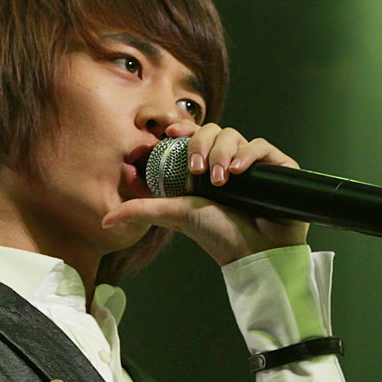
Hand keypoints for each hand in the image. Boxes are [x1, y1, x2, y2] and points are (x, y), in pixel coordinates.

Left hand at [103, 121, 308, 265]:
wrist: (254, 253)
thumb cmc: (217, 236)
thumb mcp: (173, 216)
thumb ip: (141, 211)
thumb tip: (106, 220)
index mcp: (203, 168)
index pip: (192, 135)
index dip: (181, 128)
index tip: (169, 133)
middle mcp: (226, 162)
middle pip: (212, 130)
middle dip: (202, 145)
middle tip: (198, 169)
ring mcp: (251, 164)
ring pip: (234, 135)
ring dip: (223, 152)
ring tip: (221, 179)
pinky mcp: (276, 167)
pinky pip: (261, 145)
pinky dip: (249, 153)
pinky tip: (239, 170)